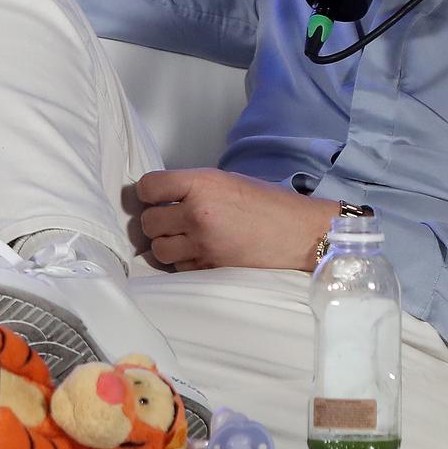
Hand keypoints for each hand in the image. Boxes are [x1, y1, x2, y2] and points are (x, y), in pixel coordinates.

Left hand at [133, 170, 340, 271]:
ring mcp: (202, 244)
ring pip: (157, 249)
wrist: (300, 233)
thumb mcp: (228, 181)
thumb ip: (193, 187)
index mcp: (202, 184)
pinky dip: (183, 261)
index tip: (155, 196)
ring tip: (183, 238)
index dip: (148, 192)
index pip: (148, 186)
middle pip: (147, 221)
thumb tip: (162, 196)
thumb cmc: (268, 203)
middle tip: (172, 219)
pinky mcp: (209, 267)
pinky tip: (200, 251)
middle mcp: (197, 213)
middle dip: (156, 221)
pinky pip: (178, 267)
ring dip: (166, 244)